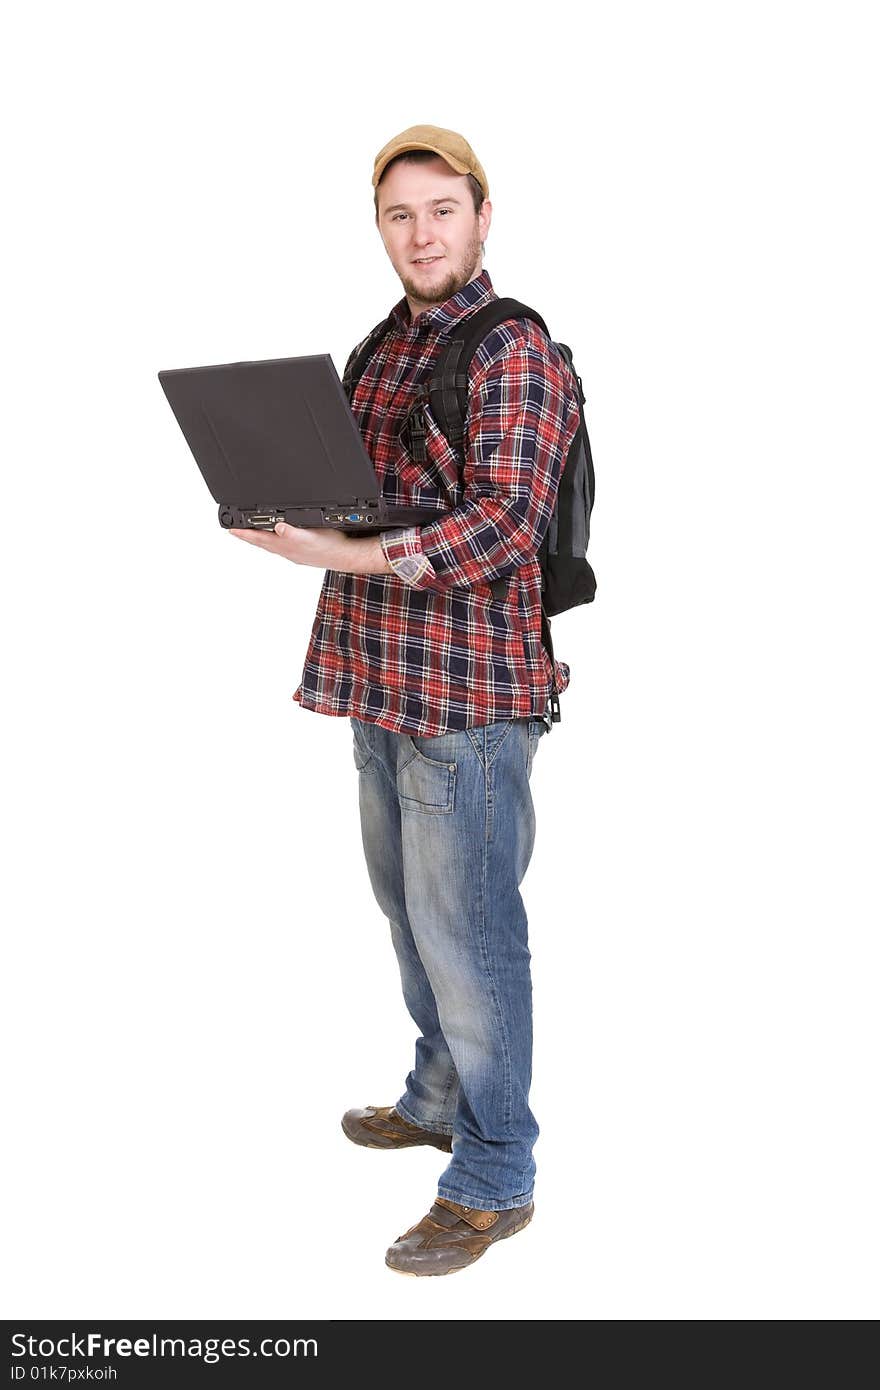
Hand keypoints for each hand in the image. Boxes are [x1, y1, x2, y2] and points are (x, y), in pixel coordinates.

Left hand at [227, 521, 354, 569]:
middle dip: (248, 536)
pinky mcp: (301, 554)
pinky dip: (272, 543)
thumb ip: (293, 532)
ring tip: (249, 535)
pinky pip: (280, 548)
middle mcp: (287, 550)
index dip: (245, 533)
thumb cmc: (332, 545)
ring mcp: (294, 554)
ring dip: (259, 539)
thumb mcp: (313, 533)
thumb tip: (278, 526)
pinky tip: (275, 541)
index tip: (231, 529)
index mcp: (287, 544)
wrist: (346, 557)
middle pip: (262, 542)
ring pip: (271, 545)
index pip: (260, 537)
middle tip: (234, 531)